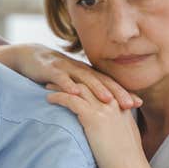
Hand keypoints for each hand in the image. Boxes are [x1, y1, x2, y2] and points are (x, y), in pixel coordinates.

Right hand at [0, 44, 140, 109]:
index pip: (109, 83)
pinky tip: (74, 93)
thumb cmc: (54, 74)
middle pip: (101, 80)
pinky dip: (67, 85)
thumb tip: (104, 110)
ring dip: (97, 89)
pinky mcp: (49, 69)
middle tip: (131, 104)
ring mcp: (65, 68)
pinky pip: (59, 78)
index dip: (123, 92)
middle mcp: (80, 69)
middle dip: (117, 92)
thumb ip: (86, 93)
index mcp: (87, 74)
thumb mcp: (72, 82)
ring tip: (108, 100)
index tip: (139, 103)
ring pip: (84, 78)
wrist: (30, 56)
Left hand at [46, 83, 145, 167]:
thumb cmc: (127, 160)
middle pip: (88, 83)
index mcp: (122, 105)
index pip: (101, 86)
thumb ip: (118, 125)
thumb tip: (110, 128)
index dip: (86, 82)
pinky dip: (59, 97)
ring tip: (49, 85)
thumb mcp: (126, 135)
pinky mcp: (93, 117)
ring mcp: (104, 108)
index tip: (74, 81)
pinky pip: (71, 100)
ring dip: (62, 85)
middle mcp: (114, 102)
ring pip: (78, 88)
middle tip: (57, 78)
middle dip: (72, 79)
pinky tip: (49, 98)